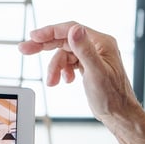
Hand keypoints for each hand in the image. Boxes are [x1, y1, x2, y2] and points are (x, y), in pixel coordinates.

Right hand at [18, 22, 138, 123]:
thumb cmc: (112, 97)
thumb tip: (74, 29)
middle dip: (44, 46)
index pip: (70, 29)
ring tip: (51, 82)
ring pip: (64, 54)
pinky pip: (68, 63)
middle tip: (24, 49)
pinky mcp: (88, 66)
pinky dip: (61, 71)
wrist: (119, 115)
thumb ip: (84, 50)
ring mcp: (92, 55)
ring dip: (54, 67)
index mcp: (101, 42)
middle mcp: (96, 45)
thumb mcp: (96, 73)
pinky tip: (63, 81)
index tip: (33, 37)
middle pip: (64, 39)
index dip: (50, 31)